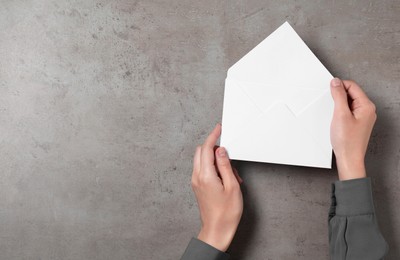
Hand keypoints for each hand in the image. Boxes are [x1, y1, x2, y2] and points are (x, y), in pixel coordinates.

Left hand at [191, 124, 242, 251]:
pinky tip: (225, 178)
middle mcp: (197, 177)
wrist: (217, 230)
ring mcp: (195, 181)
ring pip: (201, 159)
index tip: (218, 128)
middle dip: (214, 147)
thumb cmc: (226, 213)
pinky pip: (202, 169)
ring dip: (214, 159)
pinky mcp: (197, 186)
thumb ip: (225, 166)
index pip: (207, 148)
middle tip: (229, 155)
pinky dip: (212, 167)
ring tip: (231, 173)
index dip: (213, 135)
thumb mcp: (232, 186)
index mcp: (206, 175)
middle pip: (201, 151)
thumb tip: (221, 150)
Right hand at [330, 78, 376, 179]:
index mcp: (366, 106)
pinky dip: (340, 111)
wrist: (348, 158)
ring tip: (334, 114)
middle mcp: (367, 110)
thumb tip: (336, 82)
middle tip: (331, 104)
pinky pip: (348, 111)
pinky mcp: (357, 123)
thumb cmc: (347, 141)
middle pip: (351, 93)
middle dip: (339, 95)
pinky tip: (336, 119)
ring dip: (339, 104)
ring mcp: (363, 117)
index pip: (352, 86)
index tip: (329, 89)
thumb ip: (338, 96)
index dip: (339, 86)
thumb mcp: (340, 114)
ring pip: (349, 102)